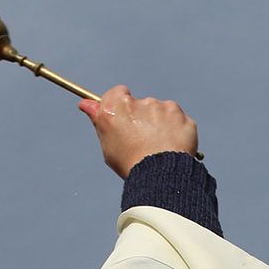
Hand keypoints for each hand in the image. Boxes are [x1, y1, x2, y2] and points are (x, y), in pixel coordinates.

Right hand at [78, 85, 198, 177]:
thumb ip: (99, 119)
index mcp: (118, 106)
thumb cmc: (129, 162)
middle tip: (142, 142)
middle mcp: (141, 102)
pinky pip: (179, 122)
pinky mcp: (182, 117)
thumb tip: (86, 104)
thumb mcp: (107, 143)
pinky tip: (171, 148)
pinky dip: (176, 132)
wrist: (160, 175)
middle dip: (142, 119)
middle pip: (141, 105)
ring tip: (158, 148)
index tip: (123, 119)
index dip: (121, 106)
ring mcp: (164, 108)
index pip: (117, 93)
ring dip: (160, 125)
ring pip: (161, 113)